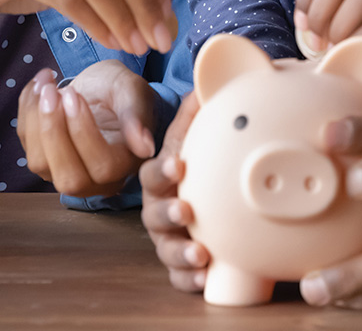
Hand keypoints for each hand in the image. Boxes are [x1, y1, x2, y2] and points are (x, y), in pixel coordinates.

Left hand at [16, 61, 158, 197]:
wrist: (101, 87)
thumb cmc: (121, 90)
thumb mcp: (134, 92)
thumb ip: (137, 116)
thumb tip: (144, 147)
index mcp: (125, 164)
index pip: (103, 166)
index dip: (83, 133)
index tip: (73, 94)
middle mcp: (96, 179)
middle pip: (69, 178)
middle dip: (54, 133)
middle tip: (52, 92)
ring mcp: (65, 171)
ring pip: (40, 164)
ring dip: (36, 121)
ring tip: (46, 85)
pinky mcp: (43, 159)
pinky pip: (25, 143)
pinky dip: (26, 111)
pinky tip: (39, 85)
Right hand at [138, 94, 208, 292]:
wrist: (189, 184)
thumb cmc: (191, 157)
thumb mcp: (191, 133)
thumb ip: (195, 112)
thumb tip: (205, 82)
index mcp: (160, 176)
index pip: (154, 172)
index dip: (164, 169)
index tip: (179, 165)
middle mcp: (158, 207)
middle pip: (154, 214)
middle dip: (169, 213)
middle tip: (187, 211)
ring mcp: (168, 236)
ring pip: (166, 248)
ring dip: (181, 251)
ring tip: (201, 254)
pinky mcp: (181, 261)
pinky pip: (179, 276)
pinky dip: (190, 279)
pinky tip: (206, 280)